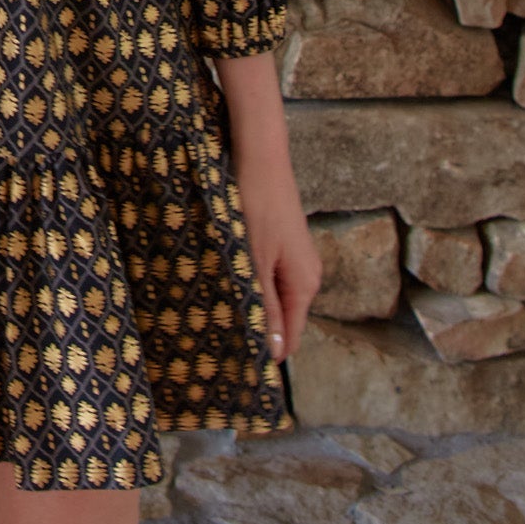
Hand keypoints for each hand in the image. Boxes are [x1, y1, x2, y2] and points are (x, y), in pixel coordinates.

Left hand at [233, 154, 322, 365]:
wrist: (260, 157)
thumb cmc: (257, 206)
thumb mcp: (256, 261)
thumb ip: (267, 306)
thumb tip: (275, 352)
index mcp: (305, 285)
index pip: (291, 337)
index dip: (268, 354)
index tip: (238, 366)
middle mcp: (306, 275)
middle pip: (284, 319)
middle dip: (256, 327)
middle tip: (219, 339)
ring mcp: (296, 259)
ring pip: (274, 296)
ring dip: (251, 303)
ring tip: (218, 312)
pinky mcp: (283, 244)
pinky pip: (269, 277)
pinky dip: (252, 282)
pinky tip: (228, 279)